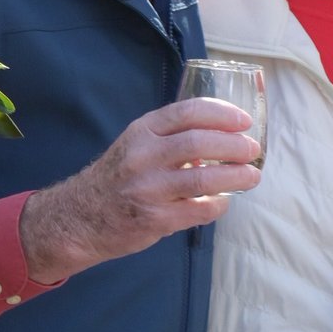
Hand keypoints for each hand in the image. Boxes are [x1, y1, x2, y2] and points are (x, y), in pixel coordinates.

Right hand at [19, 101, 261, 282]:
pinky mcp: (155, 219)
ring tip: (252, 176)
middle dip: (235, 146)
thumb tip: (221, 133)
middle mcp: (143, 156)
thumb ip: (171, 136)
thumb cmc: (117, 178)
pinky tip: (224, 201)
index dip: (222, 114)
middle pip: (200, 143)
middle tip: (252, 150)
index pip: (188, 112)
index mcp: (142, 131)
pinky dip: (218, 205)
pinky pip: (199, 210)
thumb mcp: (136, 144)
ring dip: (236, 176)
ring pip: (205, 178)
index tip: (244, 120)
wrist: (80, 218)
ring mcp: (149, 189)